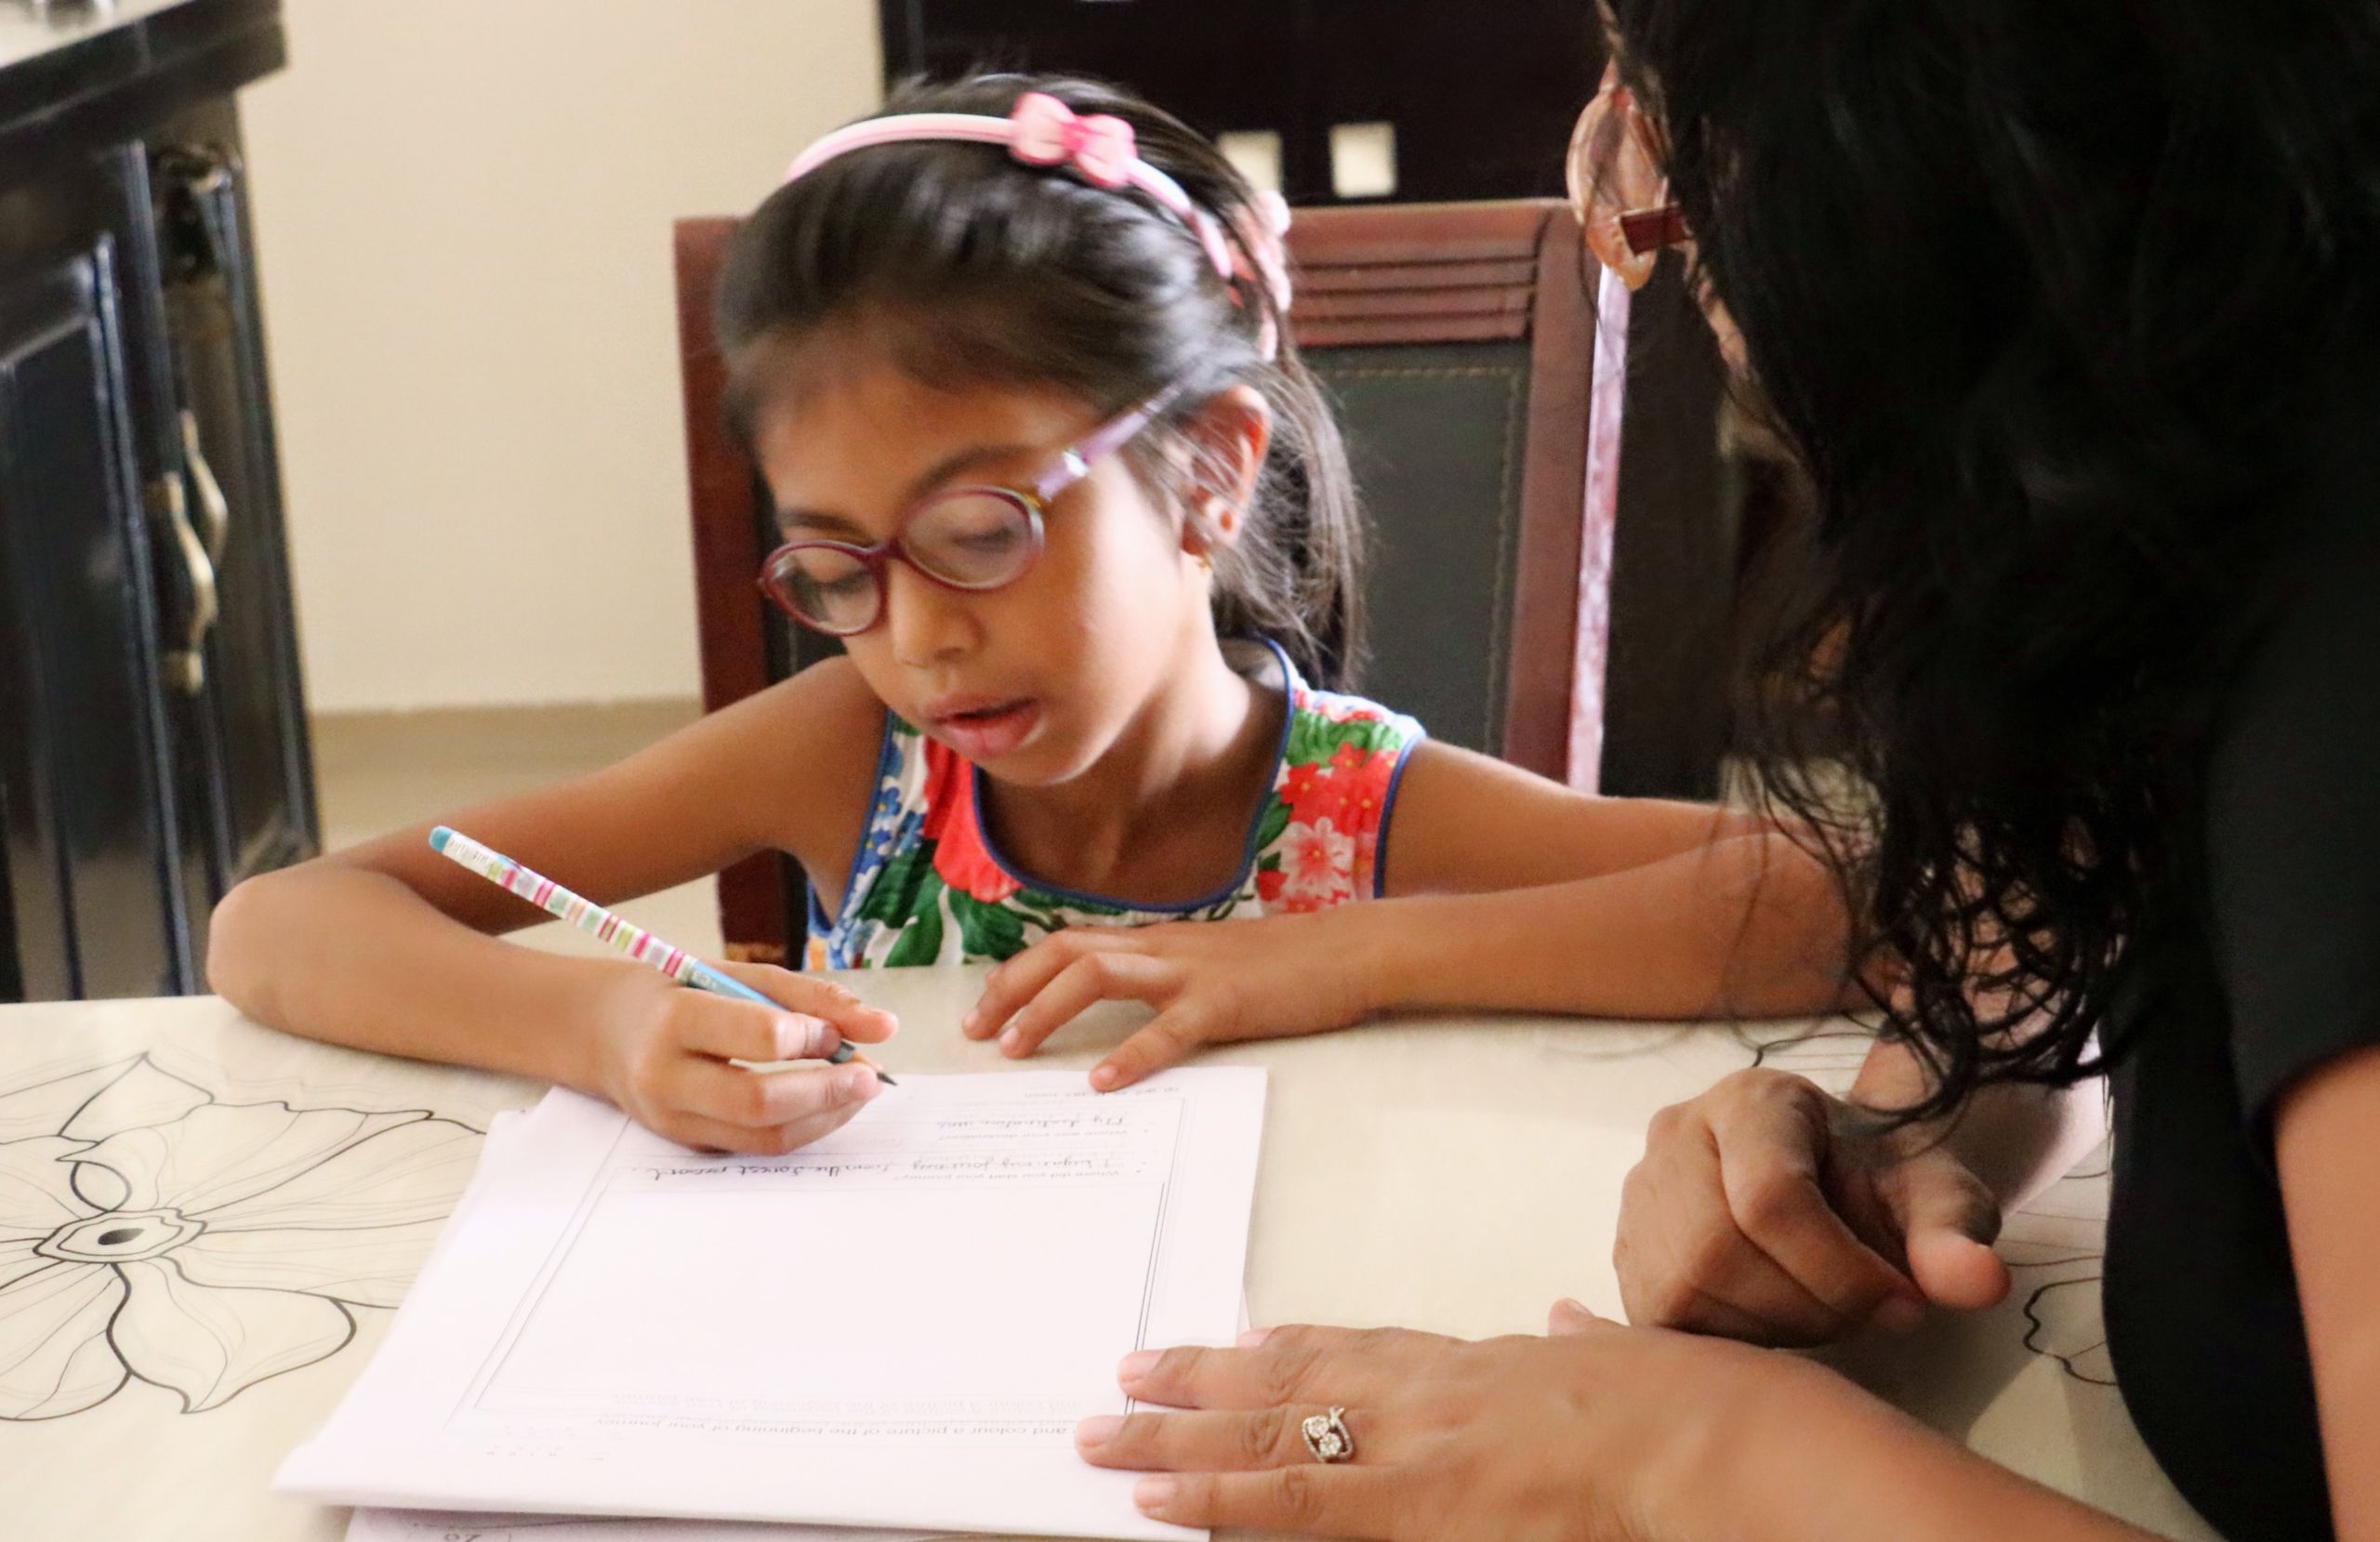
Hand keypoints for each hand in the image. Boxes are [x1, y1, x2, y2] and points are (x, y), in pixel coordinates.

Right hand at [589, 961, 897, 1154]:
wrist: (603, 1032)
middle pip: (761, 1103)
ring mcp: (673, 1121)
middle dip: (829, 1092)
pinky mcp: (688, 1145)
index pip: (758, 1037)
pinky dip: (802, 1126)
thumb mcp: (736, 974)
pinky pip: (755, 1146)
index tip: (840, 1030)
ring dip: (826, 1117)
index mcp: (675, 1019)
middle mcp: (666, 1078)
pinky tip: (825, 1103)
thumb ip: (811, 997)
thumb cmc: (677, 992)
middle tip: (872, 1077)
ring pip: (764, 1137)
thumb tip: (884, 1026)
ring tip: (858, 1090)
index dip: (812, 1036)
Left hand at [960, 912, 1381, 1089]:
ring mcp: (1192, 972)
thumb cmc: (1287, 964)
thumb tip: (1126, 1006)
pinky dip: (1131, 1054)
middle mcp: (1162, 948)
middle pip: (1065, 951)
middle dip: (1013, 989)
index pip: (1069, 944)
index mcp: (1157, 942)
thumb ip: (1166, 978)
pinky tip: (1103, 1081)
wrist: (1351, 950)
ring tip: (1014, 1048)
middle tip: (978, 1033)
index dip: (1019, 974)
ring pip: (1098, 974)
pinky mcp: (1226, 1003)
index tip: (984, 1011)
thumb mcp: (1212, 963)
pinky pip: (1167, 1028)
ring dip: (1047, 1009)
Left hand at [1075, 1305, 1806, 1538]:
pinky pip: (1298, 1508)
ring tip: (1105, 1435)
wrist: (1732, 1451)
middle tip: (1125, 1377)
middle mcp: (1437, 1398)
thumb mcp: (1642, 1362)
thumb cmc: (1709, 1415)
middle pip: (1296, 1387)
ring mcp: (1422, 1453)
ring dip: (1179, 1440)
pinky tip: (1163, 1499)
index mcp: (1488, 1367)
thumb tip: (1567, 1322)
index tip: (1237, 1342)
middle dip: (1202, 1387)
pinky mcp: (1423, 1510)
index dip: (1294, 1349)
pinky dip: (1221, 1501)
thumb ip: (1589, 1347)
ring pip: (1272, 1442)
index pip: (1368, 1352)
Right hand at [1614, 1069, 2007, 1345]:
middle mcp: (1675, 1134)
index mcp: (1751, 1100)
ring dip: (1767, 1327)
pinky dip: (1727, 1340)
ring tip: (1820, 1311)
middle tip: (1861, 1314)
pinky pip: (1660, 1320)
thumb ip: (1952, 1231)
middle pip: (1714, 1249)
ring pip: (1681, 1290)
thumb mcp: (1938, 1193)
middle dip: (1803, 1304)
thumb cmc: (1885, 1181)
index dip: (1841, 1271)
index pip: (1770, 1197)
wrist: (1843, 1178)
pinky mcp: (1628, 1253)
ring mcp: (1641, 1195)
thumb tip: (1977, 1281)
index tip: (1902, 1302)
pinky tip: (1777, 1323)